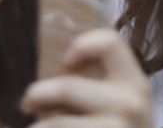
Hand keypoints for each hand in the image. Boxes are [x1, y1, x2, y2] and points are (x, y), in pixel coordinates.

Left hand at [21, 29, 152, 127]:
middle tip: (27, 103)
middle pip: (66, 88)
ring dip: (37, 127)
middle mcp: (127, 106)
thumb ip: (99, 87)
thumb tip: (52, 76)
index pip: (110, 43)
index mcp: (135, 84)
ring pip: (52, 124)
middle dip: (36, 94)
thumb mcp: (124, 106)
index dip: (82, 44)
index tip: (65, 61)